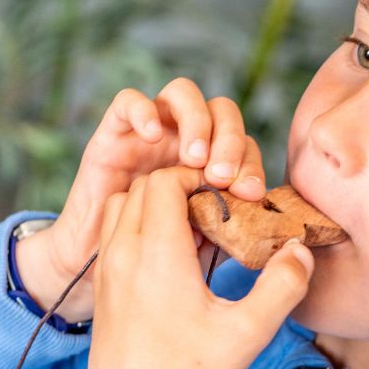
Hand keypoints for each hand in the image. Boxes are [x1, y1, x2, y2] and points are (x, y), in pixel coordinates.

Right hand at [16, 78, 266, 321]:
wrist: (94, 273)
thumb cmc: (151, 262)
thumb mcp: (201, 244)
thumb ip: (231, 226)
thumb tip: (274, 228)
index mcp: (211, 167)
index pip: (244, 146)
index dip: (252, 164)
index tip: (250, 194)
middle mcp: (184, 144)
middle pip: (221, 112)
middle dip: (229, 140)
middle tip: (223, 177)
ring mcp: (150, 135)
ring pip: (183, 94)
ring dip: (197, 122)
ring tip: (194, 159)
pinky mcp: (113, 135)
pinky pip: (128, 101)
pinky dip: (144, 111)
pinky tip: (155, 137)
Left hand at [87, 166, 313, 368]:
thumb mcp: (249, 331)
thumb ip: (284, 284)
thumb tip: (300, 250)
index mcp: (156, 254)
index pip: (165, 181)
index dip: (196, 179)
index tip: (224, 200)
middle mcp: (123, 255)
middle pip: (142, 188)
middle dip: (178, 188)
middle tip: (212, 213)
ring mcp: (106, 272)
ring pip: (121, 209)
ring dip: (154, 207)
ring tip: (192, 237)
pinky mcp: (101, 291)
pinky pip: (114, 238)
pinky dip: (139, 231)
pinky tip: (172, 266)